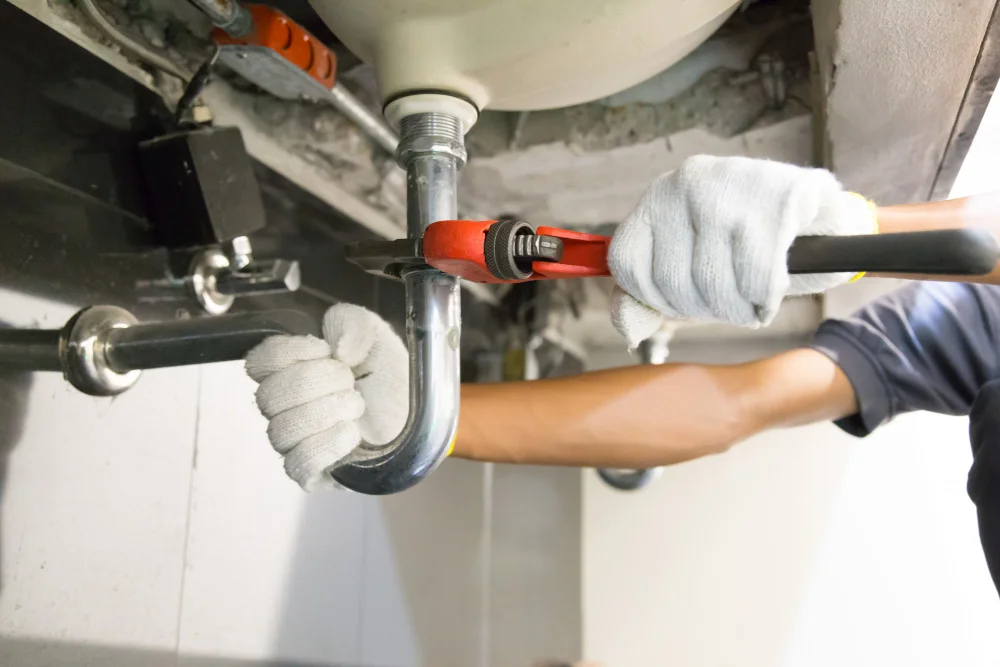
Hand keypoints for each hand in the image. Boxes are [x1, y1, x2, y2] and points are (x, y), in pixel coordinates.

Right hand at [245, 304, 407, 490]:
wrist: (417, 412)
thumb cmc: (388, 375)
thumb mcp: (374, 333)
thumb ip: (351, 323)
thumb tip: (339, 349)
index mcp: (290, 371)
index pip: (259, 362)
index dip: (289, 352)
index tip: (325, 350)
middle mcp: (285, 408)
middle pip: (268, 397)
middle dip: (314, 382)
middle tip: (348, 380)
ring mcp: (296, 443)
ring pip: (280, 432)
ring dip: (324, 412)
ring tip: (356, 405)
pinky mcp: (315, 473)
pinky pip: (298, 465)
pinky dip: (325, 445)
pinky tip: (351, 432)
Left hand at [608, 155, 875, 345]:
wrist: (820, 220)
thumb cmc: (743, 251)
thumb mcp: (687, 270)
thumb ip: (647, 299)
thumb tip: (629, 331)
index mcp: (657, 197)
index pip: (628, 264)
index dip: (656, 299)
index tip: (685, 302)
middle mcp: (687, 182)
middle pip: (672, 280)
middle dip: (705, 308)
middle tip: (730, 301)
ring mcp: (732, 184)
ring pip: (714, 283)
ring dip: (738, 308)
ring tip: (751, 295)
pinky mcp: (779, 195)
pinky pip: (758, 278)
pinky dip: (766, 298)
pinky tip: (772, 287)